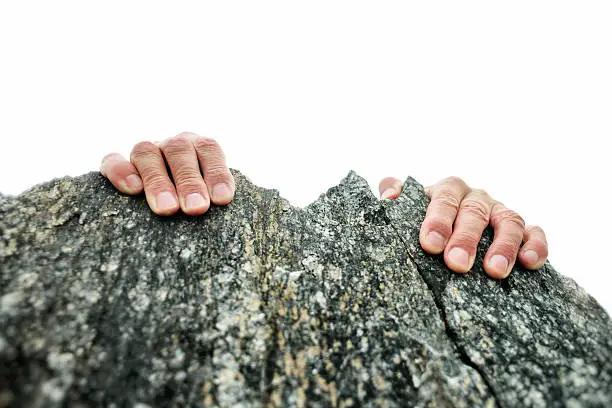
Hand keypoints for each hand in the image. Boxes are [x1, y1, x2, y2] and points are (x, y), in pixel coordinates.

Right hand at [100, 132, 234, 215]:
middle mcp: (172, 145)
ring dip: (158, 181)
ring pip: (147, 153)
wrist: (158, 214)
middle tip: (196, 208)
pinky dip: (121, 172)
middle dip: (189, 181)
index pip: (209, 149)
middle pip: (179, 152)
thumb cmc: (197, 207)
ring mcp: (144, 152)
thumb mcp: (211, 198)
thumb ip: (217, 198)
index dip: (216, 172)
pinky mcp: (115, 164)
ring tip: (168, 208)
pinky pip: (113, 161)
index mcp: (199, 147)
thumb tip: (224, 207)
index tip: (221, 199)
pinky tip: (132, 190)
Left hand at [379, 176, 547, 278]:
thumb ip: (395, 197)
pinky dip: (536, 244)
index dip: (437, 220)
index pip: (444, 199)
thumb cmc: (423, 221)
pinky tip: (529, 263)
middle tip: (457, 264)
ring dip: (503, 245)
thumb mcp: (407, 208)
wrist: (449, 227)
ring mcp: (501, 212)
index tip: (430, 244)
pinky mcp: (523, 229)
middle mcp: (476, 198)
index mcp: (448, 189)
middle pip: (474, 212)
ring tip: (494, 271)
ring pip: (508, 221)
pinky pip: (535, 232)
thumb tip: (388, 195)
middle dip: (466, 238)